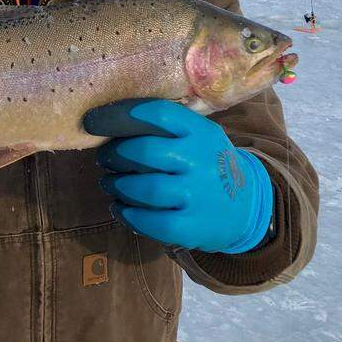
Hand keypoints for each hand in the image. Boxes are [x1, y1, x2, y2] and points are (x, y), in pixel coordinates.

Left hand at [83, 98, 272, 253]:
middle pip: (144, 151)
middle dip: (114, 154)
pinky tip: (119, 208)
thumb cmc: (209, 163)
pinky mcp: (192, 227)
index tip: (92, 122)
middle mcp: (200, 161)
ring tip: (108, 183)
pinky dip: (128, 214)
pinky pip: (151, 221)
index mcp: (200, 132)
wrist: (249, 206)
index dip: (118, 116)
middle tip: (102, 158)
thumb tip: (109, 123)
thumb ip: (165, 128)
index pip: (155, 114)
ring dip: (117, 185)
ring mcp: (198, 195)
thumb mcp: (199, 136)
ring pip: (144, 188)